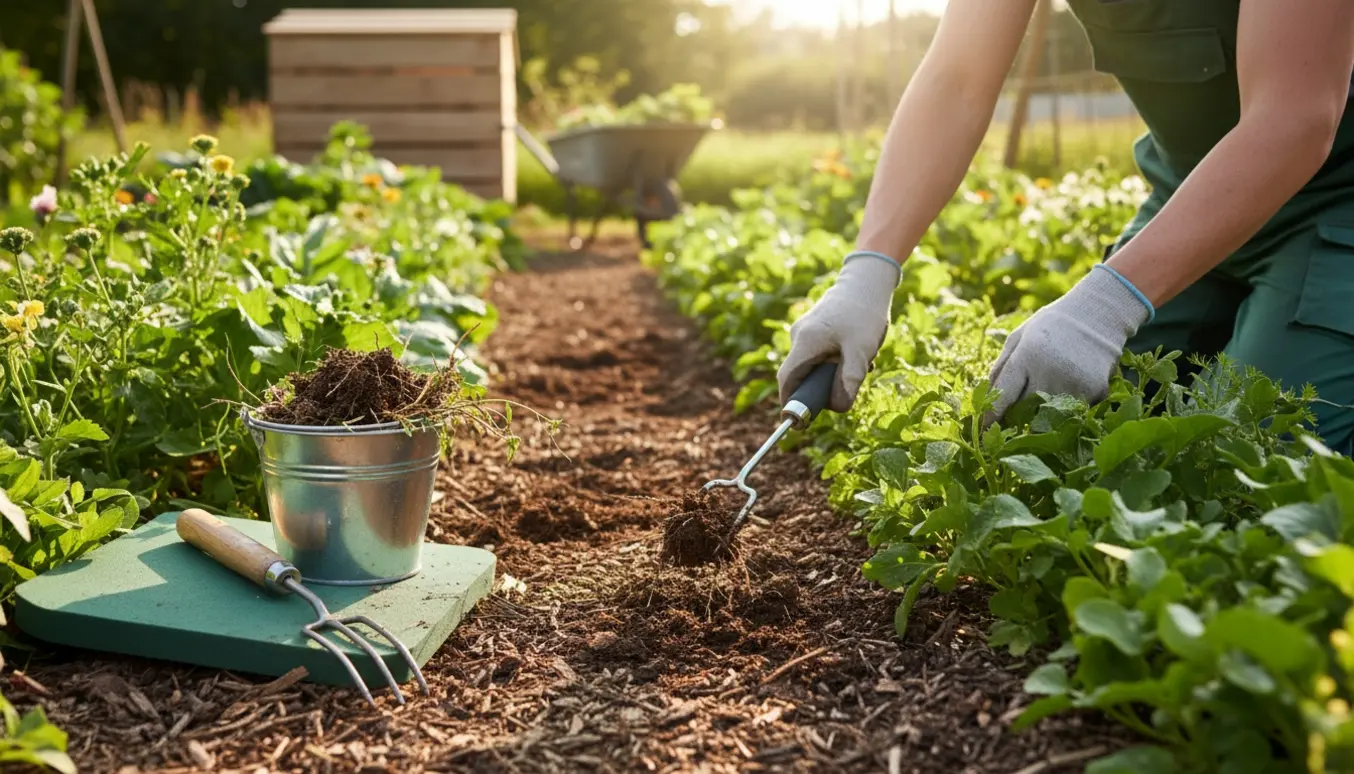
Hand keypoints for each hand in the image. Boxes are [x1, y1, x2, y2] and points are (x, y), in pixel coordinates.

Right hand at [777, 253, 899, 412]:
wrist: (868, 279)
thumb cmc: (865, 313)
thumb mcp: (861, 352)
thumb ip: (849, 381)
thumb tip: (838, 407)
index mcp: (805, 342)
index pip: (787, 380)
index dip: (791, 403)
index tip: (799, 422)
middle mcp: (800, 336)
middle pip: (800, 375)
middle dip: (821, 388)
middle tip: (845, 390)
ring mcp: (806, 331)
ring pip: (813, 365)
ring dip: (833, 373)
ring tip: (861, 363)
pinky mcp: (816, 328)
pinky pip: (820, 354)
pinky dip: (836, 361)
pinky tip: (859, 353)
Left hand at [986, 264, 1152, 423]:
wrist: (1099, 314)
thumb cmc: (1050, 327)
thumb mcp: (1018, 338)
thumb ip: (1001, 368)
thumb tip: (985, 400)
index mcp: (1027, 355)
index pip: (1003, 396)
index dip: (991, 416)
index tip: (982, 429)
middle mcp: (1050, 371)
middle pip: (1024, 412)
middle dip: (1015, 418)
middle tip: (1012, 418)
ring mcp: (1075, 382)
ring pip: (1048, 416)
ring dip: (1041, 415)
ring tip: (1043, 400)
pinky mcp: (1096, 391)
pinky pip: (1072, 412)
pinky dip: (1065, 409)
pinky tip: (1067, 389)